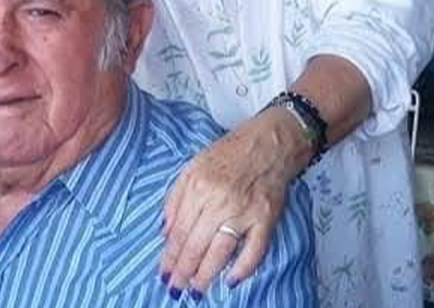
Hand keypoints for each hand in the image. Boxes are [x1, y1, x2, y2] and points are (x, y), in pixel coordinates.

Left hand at [159, 106, 312, 297]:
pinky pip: (254, 250)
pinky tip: (231, 280)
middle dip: (184, 271)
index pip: (179, 231)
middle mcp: (220, 201)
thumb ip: (175, 199)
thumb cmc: (229, 153)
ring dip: (206, 275)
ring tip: (196, 290)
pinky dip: (243, 268)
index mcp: (198, 188)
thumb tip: (165, 231)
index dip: (170, 256)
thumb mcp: (192, 168)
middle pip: (196, 245)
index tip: (164, 273)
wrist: (269, 143)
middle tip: (176, 288)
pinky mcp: (266, 218)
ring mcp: (244, 212)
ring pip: (220, 252)